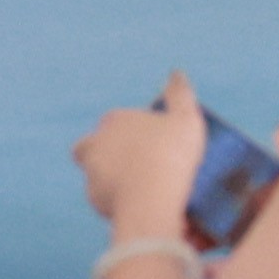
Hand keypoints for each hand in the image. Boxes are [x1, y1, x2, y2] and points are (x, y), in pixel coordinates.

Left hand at [77, 70, 207, 245]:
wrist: (150, 198)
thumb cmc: (170, 154)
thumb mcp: (186, 118)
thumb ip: (180, 94)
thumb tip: (176, 73)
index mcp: (114, 119)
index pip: (116, 121)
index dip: (134, 130)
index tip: (154, 142)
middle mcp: (95, 143)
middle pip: (95, 145)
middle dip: (109, 153)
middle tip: (139, 165)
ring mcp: (92, 172)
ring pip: (99, 172)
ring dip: (115, 178)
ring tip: (144, 189)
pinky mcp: (94, 198)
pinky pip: (106, 198)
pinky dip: (118, 201)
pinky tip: (140, 205)